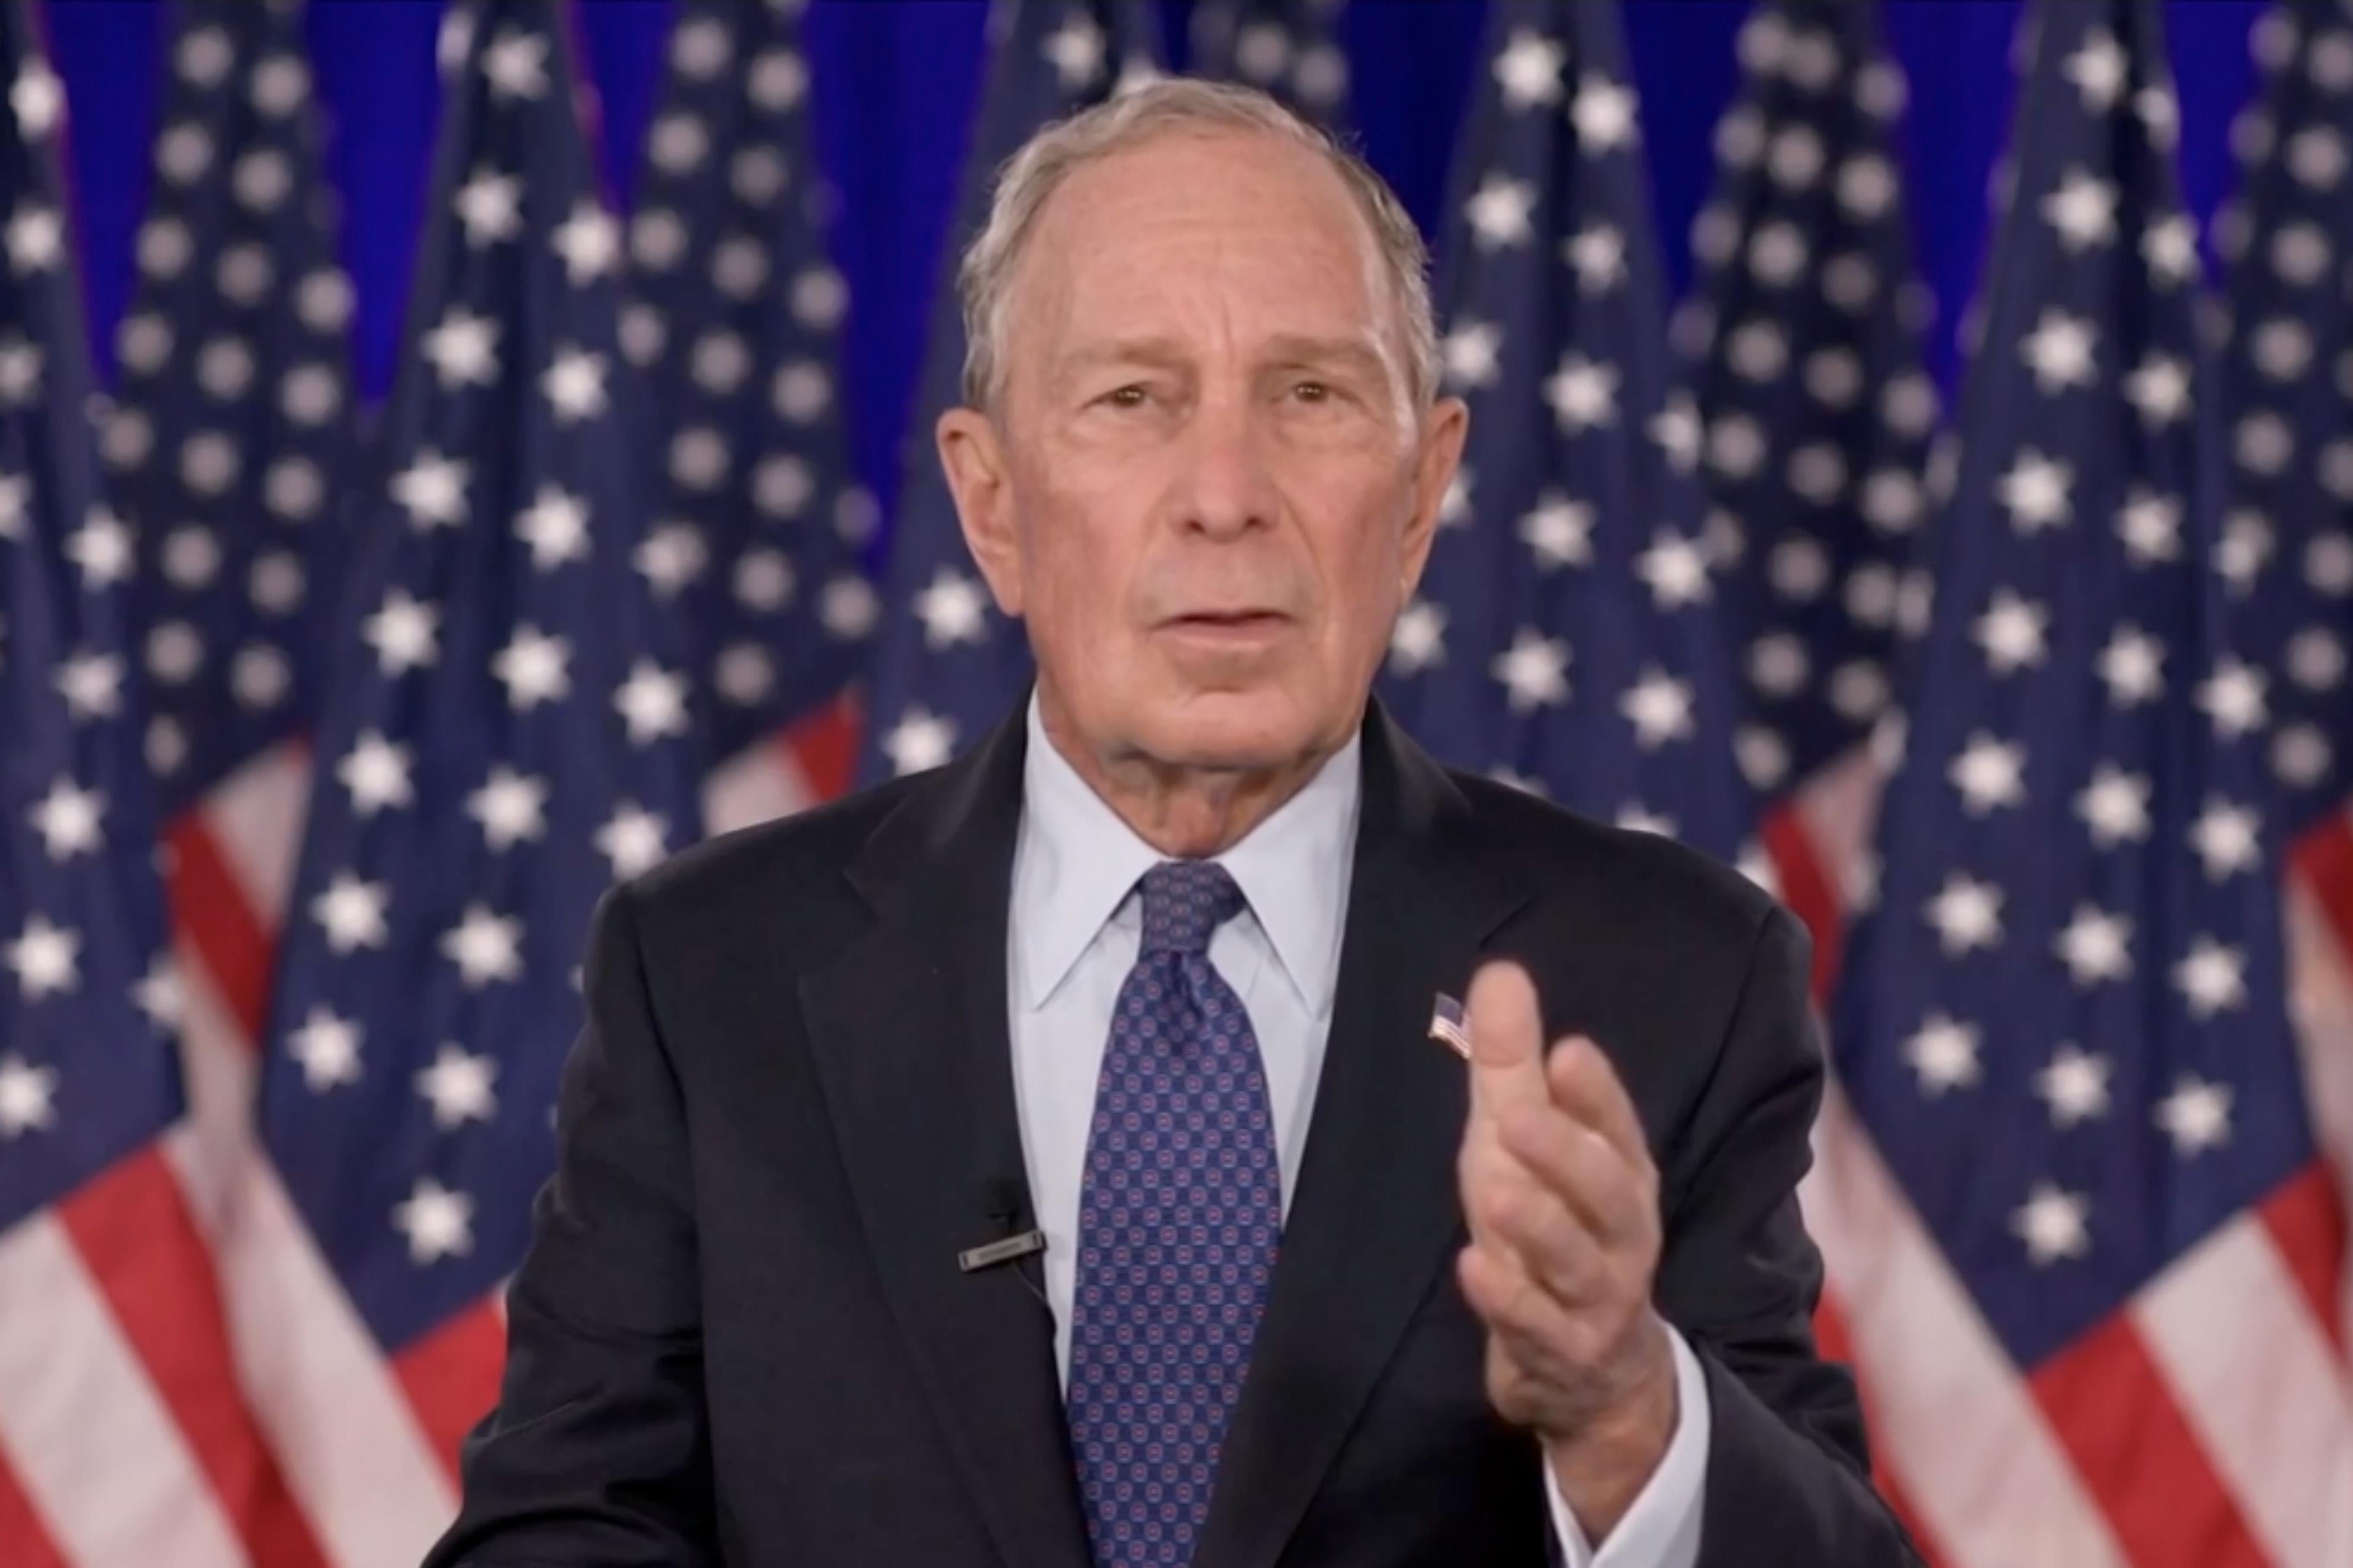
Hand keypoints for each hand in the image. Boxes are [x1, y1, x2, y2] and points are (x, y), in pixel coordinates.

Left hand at [1455, 960, 1677, 1538]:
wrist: (1591, 1372)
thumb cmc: (1552, 1228)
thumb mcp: (1524, 1145)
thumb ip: (1512, 1065)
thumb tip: (1500, 971)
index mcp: (1620, 1175)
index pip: (1617, 1128)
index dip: (1596, 1095)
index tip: (1567, 1052)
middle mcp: (1620, 1234)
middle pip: (1606, 1192)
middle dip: (1567, 1152)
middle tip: (1519, 1115)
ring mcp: (1595, 1298)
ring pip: (1574, 1261)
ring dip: (1537, 1225)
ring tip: (1494, 1190)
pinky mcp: (1561, 1351)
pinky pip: (1538, 1327)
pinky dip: (1508, 1300)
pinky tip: (1471, 1269)